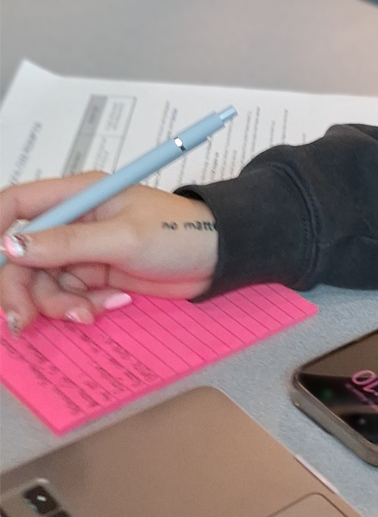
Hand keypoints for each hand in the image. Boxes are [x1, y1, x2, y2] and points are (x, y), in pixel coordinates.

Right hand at [0, 176, 218, 332]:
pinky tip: (110, 305)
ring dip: (58, 304)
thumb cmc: (179, 232)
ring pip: (43, 283)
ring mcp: (82, 250)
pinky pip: (68, 297)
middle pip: (22, 254)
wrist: (218, 258)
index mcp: (78, 195)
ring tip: (88, 314)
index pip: (16, 204)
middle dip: (21, 289)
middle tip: (24, 321)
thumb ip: (67, 244)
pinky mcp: (95, 276)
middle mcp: (74, 221)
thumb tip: (11, 246)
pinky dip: (81, 307)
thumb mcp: (123, 237)